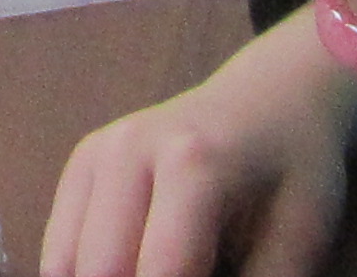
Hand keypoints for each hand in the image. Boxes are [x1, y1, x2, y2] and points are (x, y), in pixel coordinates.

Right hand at [43, 21, 356, 276]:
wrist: (272, 97)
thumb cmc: (296, 173)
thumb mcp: (297, 244)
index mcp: (191, 164)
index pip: (162, 272)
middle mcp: (128, 150)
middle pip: (102, 268)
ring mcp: (97, 152)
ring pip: (67, 263)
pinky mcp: (82, 162)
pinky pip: (60, 248)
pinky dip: (86, 275)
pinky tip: (130, 272)